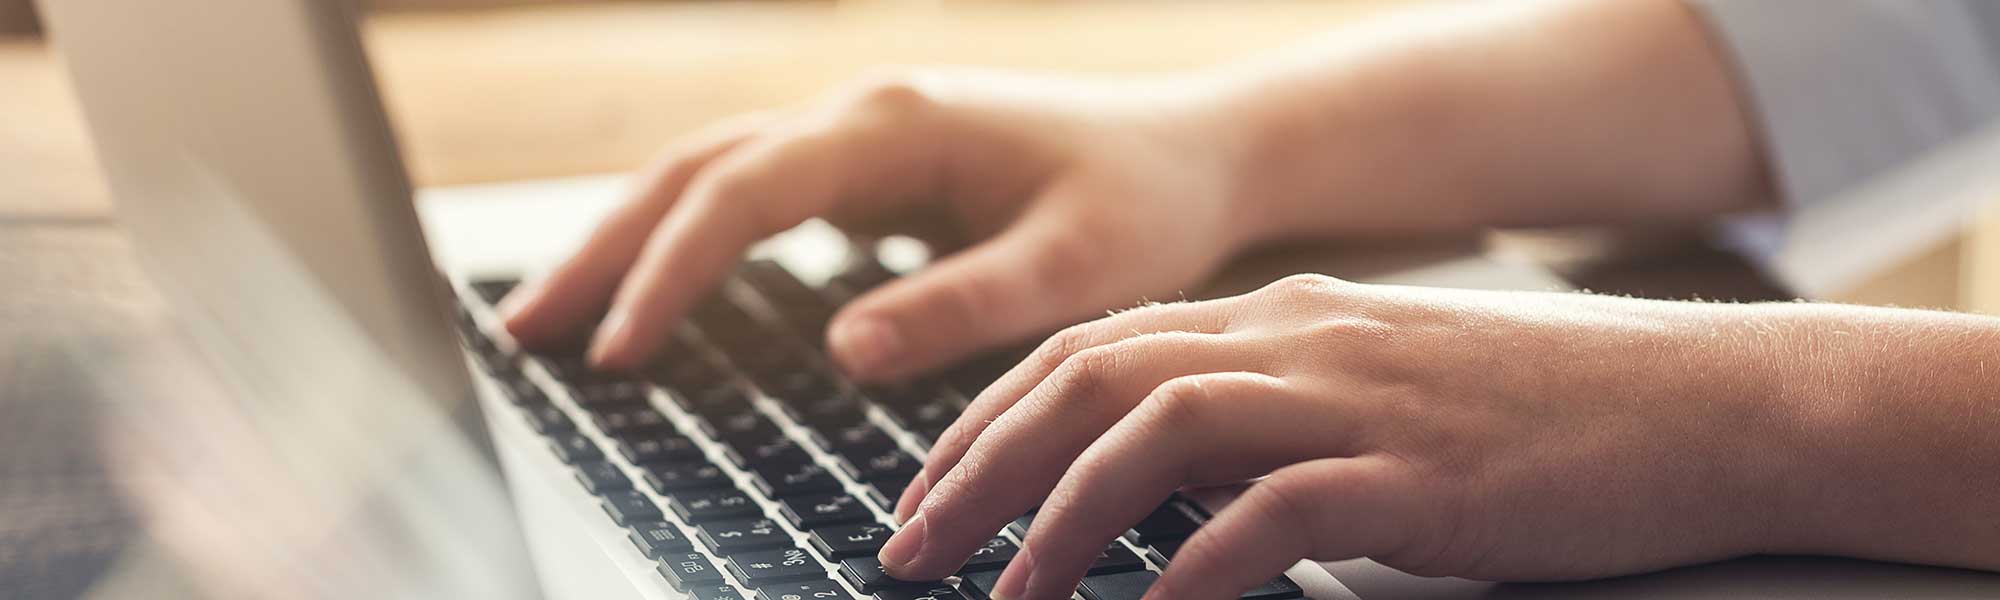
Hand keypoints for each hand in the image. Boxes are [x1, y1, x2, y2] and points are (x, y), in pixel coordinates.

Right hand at [499, 70, 1268, 378]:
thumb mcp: (1073, 267)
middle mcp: (858, 114)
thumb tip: (842, 350)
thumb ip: (960, 306)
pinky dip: (685, 242)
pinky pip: (748, 196)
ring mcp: (857, 135)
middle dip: (603, 249)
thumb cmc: (1145, 204)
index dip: (669, 273)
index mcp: (894, 125)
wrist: (1198, 151)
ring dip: (626, 241)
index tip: (618, 355)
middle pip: (692, 171)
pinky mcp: (868, 168)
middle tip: (523, 336)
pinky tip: (652, 297)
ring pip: (707, 175)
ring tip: (551, 320)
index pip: (742, 192)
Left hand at [882, 274, 1815, 597]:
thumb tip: (1159, 499)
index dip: (989, 420)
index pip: (1090, 351)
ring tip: (1006, 598)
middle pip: (1091, 382)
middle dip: (979, 468)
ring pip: (1156, 433)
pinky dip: (1196, 564)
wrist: (1702, 404)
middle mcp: (1299, 339)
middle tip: (910, 551)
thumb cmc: (1540, 413)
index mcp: (1281, 317)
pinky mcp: (1416, 473)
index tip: (929, 493)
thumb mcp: (1379, 389)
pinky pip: (1273, 510)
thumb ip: (1271, 422)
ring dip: (1059, 518)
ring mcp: (1356, 398)